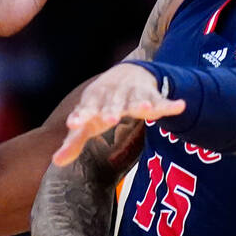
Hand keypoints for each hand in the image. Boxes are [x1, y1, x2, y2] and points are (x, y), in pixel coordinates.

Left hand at [52, 64, 184, 165]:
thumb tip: (56, 161)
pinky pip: (162, 101)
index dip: (79, 117)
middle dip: (110, 111)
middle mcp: (112, 97)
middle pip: (111, 105)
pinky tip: (180, 106)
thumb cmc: (101, 105)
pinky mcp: (151, 96)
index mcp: (93, 103)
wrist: (124, 74)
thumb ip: (73, 142)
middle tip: (109, 119)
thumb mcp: (87, 121)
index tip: (72, 124)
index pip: (84, 110)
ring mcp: (132, 95)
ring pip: (136, 100)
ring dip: (141, 103)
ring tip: (147, 109)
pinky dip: (170, 105)